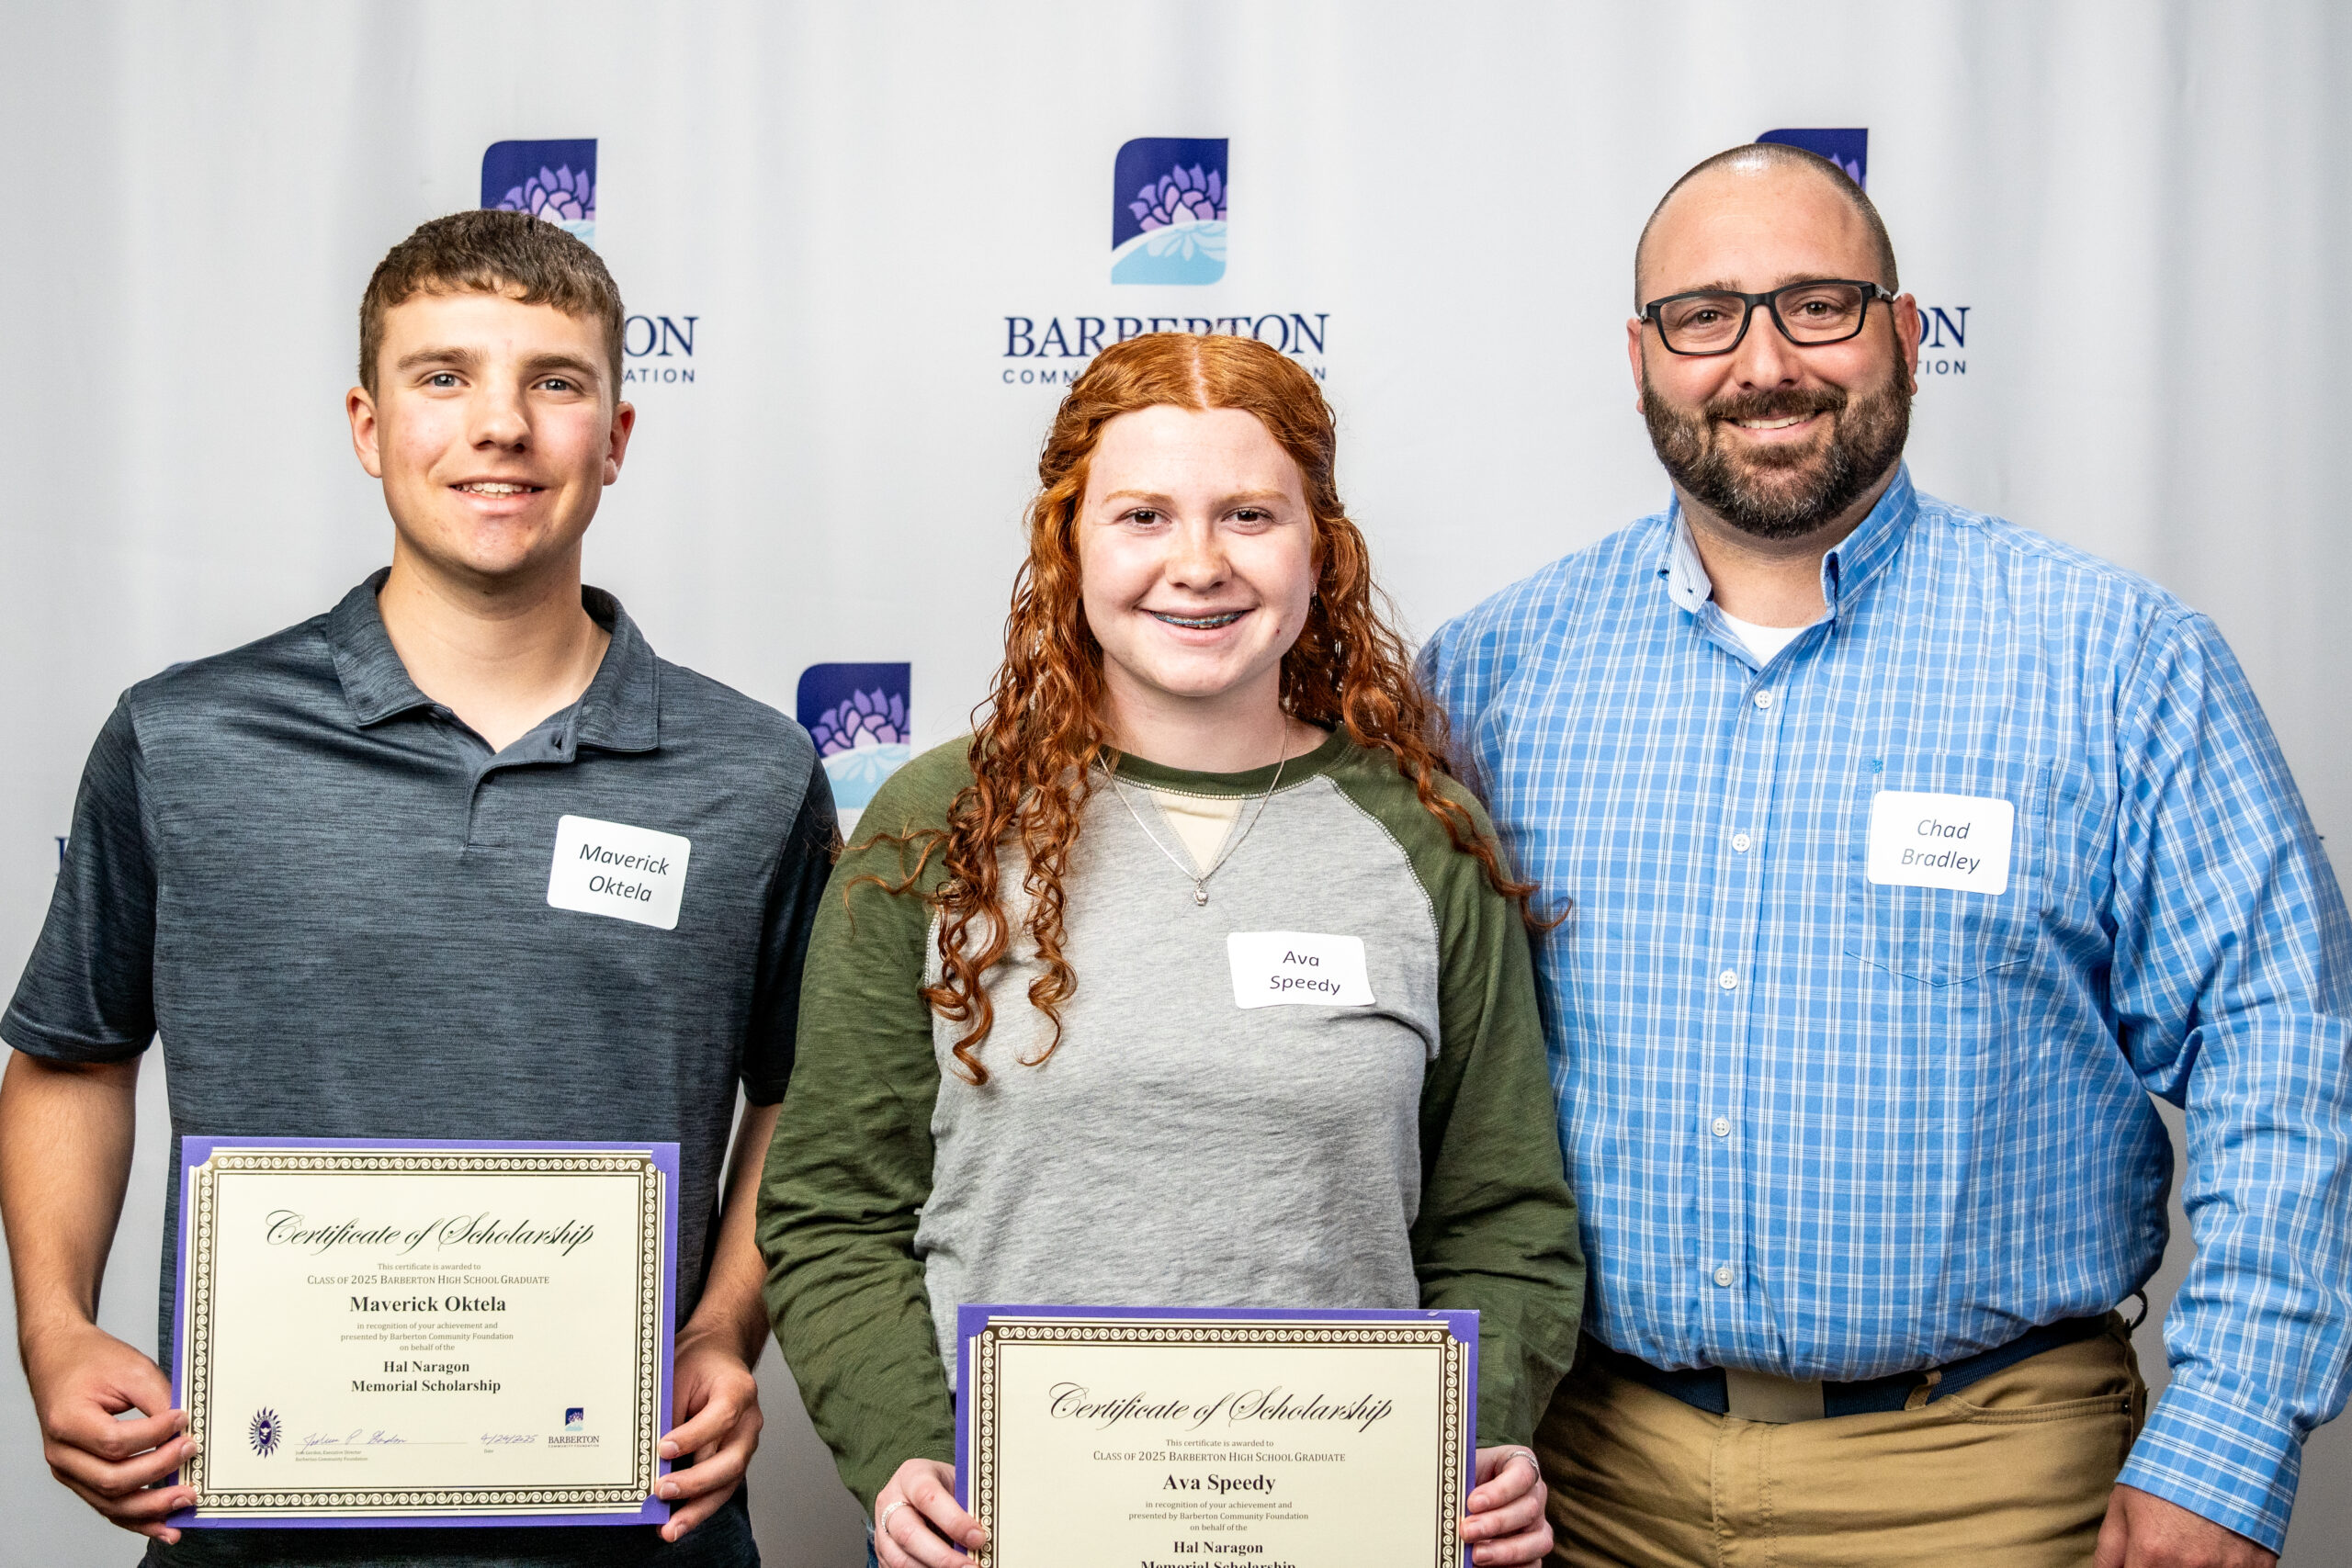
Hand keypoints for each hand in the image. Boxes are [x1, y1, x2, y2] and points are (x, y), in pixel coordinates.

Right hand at [23, 1317, 193, 1542]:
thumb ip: (158, 1400)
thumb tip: (187, 1431)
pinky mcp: (81, 1478)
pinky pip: (108, 1506)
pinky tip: (163, 1526)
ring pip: (109, 1503)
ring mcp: (69, 1471)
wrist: (61, 1360)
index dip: (154, 1435)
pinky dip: (137, 1519)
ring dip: (151, 1508)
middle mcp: (62, 1453)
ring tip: (185, 1502)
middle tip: (192, 1453)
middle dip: (158, 1473)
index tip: (183, 1420)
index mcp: (67, 1422)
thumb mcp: (131, 1369)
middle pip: (112, 1480)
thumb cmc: (92, 1362)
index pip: (114, 1442)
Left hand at [654, 1330, 763, 1542]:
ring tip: (670, 1528)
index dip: (693, 1436)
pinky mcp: (734, 1460)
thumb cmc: (696, 1364)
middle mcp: (749, 1421)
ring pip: (728, 1482)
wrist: (718, 1357)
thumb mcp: (679, 1375)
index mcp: (738, 1390)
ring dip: (698, 1508)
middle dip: (696, 1482)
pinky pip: (720, 1488)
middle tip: (662, 1491)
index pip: (722, 1417)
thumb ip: (670, 1411)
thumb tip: (647, 1452)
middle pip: (731, 1459)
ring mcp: (745, 1443)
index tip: (663, 1449)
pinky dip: (698, 1508)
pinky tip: (676, 1524)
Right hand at [875, 1457, 986, 1567]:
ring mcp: (882, 1530)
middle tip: (971, 1567)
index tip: (978, 1537)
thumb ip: (966, 1503)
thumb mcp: (956, 1482)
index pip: (929, 1497)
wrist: (916, 1489)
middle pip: (909, 1534)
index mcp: (911, 1477)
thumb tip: (984, 1533)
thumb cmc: (942, 1486)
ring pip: (900, 1559)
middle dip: (943, 1557)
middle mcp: (890, 1503)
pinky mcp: (882, 1553)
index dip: (954, 1520)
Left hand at [1464, 1444, 1551, 1564]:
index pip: (1522, 1474)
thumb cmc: (1464, 1478)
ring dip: (1507, 1551)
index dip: (1500, 1490)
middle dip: (1496, 1522)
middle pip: (1529, 1508)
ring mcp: (1538, 1525)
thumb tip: (1448, 1499)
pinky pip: (1534, 1564)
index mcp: (1520, 1465)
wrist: (1465, 1496)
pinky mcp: (1533, 1550)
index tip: (1472, 1503)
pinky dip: (1512, 1567)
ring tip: (1476, 1555)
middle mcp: (1535, 1495)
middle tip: (1466, 1531)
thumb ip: (1460, 1479)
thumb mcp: (1461, 1471)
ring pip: (1538, 1540)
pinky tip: (1486, 1566)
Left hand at [2095, 1485, 2276, 1567]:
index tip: (2139, 1561)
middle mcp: (2191, 1567)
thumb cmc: (2171, 1470)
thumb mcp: (2123, 1504)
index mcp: (2152, 1553)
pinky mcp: (2259, 1567)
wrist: (2227, 1444)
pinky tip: (2216, 1548)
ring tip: (2190, 1542)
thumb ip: (2109, 1552)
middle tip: (2164, 1550)